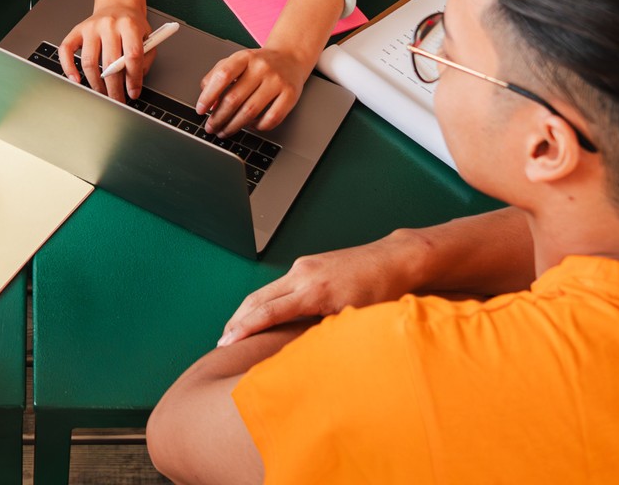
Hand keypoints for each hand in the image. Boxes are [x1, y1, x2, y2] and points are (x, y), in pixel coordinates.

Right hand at [57, 0, 151, 100]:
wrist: (118, 6)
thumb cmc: (131, 25)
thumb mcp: (148, 38)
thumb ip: (145, 59)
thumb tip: (133, 82)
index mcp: (129, 25)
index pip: (132, 56)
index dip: (133, 79)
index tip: (133, 93)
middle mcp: (108, 24)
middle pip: (110, 63)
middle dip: (114, 88)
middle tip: (117, 100)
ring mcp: (90, 27)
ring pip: (89, 62)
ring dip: (96, 84)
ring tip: (103, 93)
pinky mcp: (77, 31)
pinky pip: (66, 51)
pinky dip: (68, 67)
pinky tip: (76, 79)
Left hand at [196, 45, 310, 136]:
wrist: (290, 57)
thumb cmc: (258, 63)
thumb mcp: (236, 61)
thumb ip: (216, 77)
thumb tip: (208, 102)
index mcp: (244, 57)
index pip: (222, 76)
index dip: (208, 95)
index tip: (200, 110)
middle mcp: (261, 67)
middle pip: (234, 98)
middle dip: (218, 117)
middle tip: (211, 127)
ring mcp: (277, 81)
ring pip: (250, 111)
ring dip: (234, 126)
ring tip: (225, 131)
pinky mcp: (291, 94)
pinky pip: (272, 118)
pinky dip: (258, 127)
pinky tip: (250, 126)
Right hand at [218, 239, 420, 344]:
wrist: (395, 260)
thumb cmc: (383, 291)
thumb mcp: (355, 320)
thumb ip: (328, 335)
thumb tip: (307, 358)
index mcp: (313, 290)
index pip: (266, 311)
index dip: (243, 329)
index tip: (226, 343)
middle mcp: (302, 274)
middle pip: (256, 298)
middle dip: (236, 321)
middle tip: (223, 342)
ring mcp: (303, 266)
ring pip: (265, 291)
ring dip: (249, 312)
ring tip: (238, 333)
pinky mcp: (308, 264)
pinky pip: (279, 286)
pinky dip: (265, 302)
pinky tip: (265, 316)